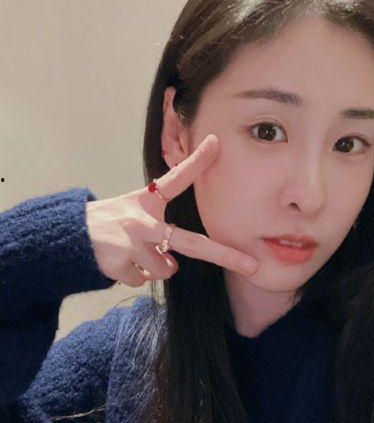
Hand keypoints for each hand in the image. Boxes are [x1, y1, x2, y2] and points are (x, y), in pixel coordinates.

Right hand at [85, 134, 258, 286]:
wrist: (73, 235)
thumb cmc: (114, 220)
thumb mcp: (138, 206)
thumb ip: (162, 221)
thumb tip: (176, 260)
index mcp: (149, 200)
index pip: (177, 179)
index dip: (197, 161)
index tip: (215, 143)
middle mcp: (142, 220)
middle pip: (191, 243)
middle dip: (224, 255)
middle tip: (250, 265)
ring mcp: (131, 243)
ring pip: (165, 268)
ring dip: (157, 265)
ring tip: (138, 251)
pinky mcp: (119, 265)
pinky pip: (145, 279)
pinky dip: (138, 274)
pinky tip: (124, 261)